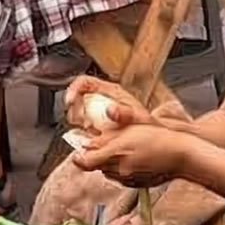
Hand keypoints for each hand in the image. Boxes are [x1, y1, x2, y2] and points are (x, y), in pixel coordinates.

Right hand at [64, 77, 193, 130]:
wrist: (155, 141)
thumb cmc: (150, 128)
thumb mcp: (140, 118)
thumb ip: (125, 113)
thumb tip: (111, 110)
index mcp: (111, 92)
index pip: (83, 82)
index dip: (73, 89)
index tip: (69, 102)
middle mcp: (103, 101)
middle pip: (78, 100)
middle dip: (76, 112)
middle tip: (82, 124)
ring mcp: (99, 115)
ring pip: (78, 116)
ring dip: (79, 126)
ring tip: (90, 134)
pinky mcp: (98, 129)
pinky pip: (83, 130)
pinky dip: (84, 136)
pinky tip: (92, 142)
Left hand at [72, 124, 188, 188]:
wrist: (181, 154)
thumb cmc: (158, 137)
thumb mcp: (129, 128)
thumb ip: (105, 137)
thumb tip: (86, 143)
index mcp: (116, 154)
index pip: (85, 161)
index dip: (79, 156)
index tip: (79, 150)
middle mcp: (120, 170)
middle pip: (96, 167)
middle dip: (97, 157)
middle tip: (104, 145)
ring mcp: (128, 180)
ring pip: (108, 172)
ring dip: (109, 163)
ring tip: (122, 151)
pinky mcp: (137, 185)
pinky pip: (121, 178)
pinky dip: (121, 170)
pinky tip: (133, 159)